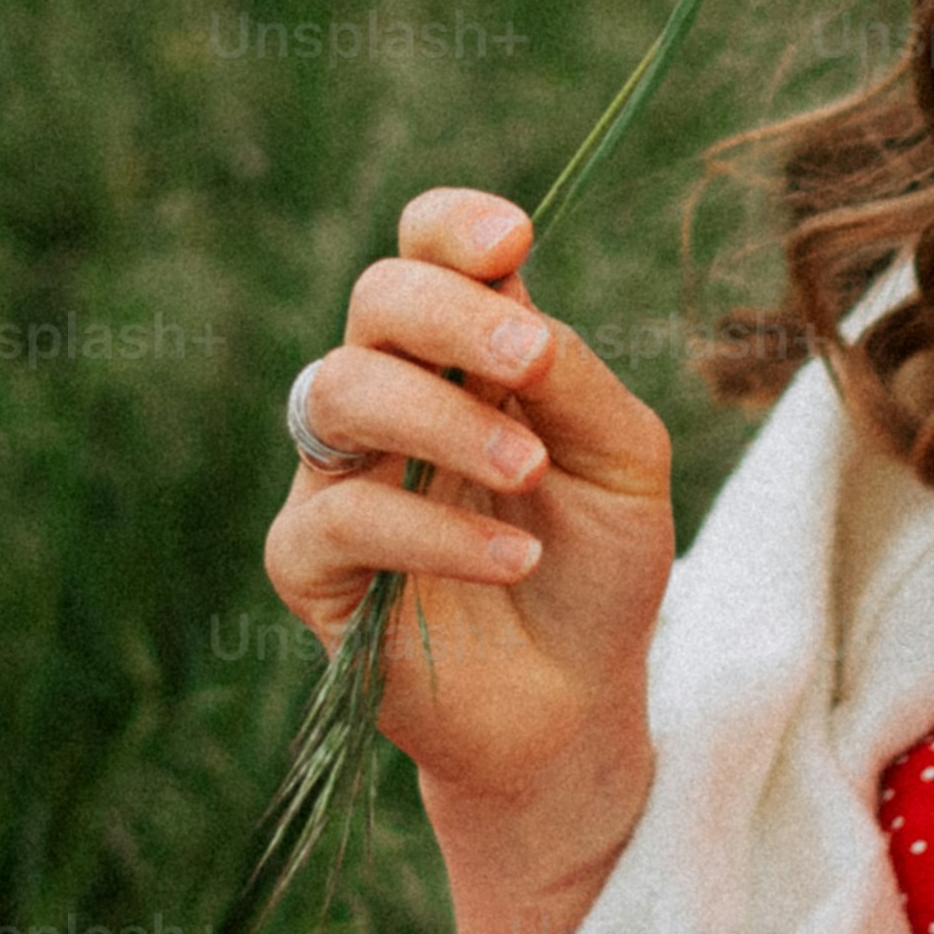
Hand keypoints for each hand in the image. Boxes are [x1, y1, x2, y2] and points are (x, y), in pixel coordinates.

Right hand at [260, 187, 680, 895]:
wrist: (576, 706)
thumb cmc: (598, 570)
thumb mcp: (623, 460)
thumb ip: (572, 378)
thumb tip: (518, 314)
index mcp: (463, 354)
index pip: (425, 252)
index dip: (451, 227)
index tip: (513, 239)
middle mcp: (391, 397)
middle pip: (375, 299)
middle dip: (450, 311)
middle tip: (528, 358)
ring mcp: (339, 476)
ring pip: (338, 392)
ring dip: (442, 418)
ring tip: (531, 468)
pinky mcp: (311, 566)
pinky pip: (341, 517)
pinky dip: (432, 531)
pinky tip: (512, 558)